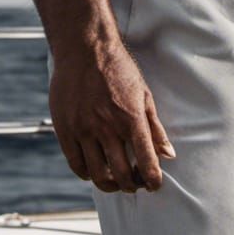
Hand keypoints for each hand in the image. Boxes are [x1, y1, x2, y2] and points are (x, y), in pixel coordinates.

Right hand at [48, 38, 174, 190]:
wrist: (84, 49)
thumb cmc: (118, 69)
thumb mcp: (144, 95)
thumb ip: (155, 128)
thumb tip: (168, 154)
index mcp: (131, 119)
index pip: (146, 162)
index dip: (152, 180)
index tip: (154, 185)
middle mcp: (107, 127)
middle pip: (121, 174)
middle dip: (132, 185)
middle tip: (134, 184)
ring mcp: (83, 130)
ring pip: (97, 174)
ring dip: (109, 185)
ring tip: (115, 182)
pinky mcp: (65, 129)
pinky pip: (76, 163)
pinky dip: (86, 174)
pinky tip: (94, 171)